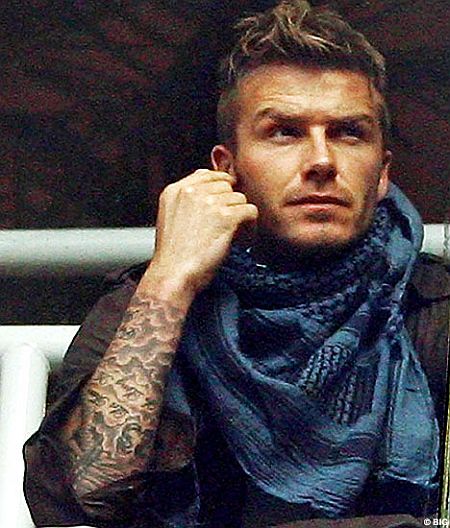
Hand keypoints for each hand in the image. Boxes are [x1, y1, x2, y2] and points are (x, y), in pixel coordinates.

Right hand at [144, 169, 257, 300]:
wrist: (173, 275)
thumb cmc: (173, 255)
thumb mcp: (170, 218)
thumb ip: (187, 202)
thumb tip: (215, 194)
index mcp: (175, 191)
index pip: (206, 175)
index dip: (220, 187)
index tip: (224, 202)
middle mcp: (191, 192)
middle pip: (226, 185)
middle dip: (230, 204)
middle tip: (229, 224)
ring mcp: (209, 203)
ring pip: (239, 198)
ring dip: (240, 216)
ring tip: (234, 234)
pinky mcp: (226, 217)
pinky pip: (250, 211)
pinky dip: (250, 226)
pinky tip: (242, 238)